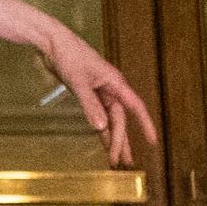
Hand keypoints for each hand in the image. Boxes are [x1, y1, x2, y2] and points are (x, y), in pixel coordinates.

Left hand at [42, 27, 158, 168]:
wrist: (53, 43)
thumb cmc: (69, 55)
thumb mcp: (79, 82)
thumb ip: (90, 105)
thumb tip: (102, 127)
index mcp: (115, 83)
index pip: (136, 108)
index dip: (145, 125)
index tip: (153, 142)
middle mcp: (110, 89)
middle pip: (119, 120)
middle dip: (121, 141)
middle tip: (122, 162)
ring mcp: (99, 92)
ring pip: (109, 121)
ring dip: (111, 139)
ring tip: (116, 159)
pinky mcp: (87, 94)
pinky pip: (97, 116)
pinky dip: (99, 129)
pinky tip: (102, 141)